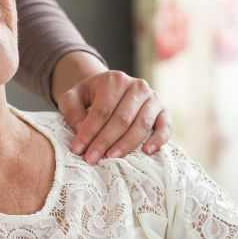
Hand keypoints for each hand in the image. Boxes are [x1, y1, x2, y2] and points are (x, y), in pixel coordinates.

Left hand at [57, 70, 171, 162]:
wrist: (112, 89)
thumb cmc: (90, 97)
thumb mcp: (72, 97)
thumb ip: (72, 111)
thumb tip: (83, 130)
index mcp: (114, 80)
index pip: (102, 110)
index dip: (89, 132)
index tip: (78, 149)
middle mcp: (137, 86)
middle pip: (121, 119)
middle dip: (105, 141)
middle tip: (92, 159)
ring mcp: (153, 98)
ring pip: (142, 125)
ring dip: (126, 145)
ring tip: (111, 158)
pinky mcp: (163, 110)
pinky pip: (165, 126)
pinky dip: (158, 139)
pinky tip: (147, 151)